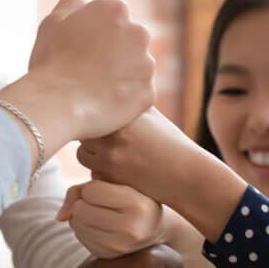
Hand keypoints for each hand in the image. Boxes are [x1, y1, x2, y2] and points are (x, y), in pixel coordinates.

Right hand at [25, 0, 155, 140]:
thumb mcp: (53, 23)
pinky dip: (126, 100)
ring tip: (95, 90)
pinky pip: (139, 95)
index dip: (96, 36)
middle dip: (115, 53)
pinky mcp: (148, 93)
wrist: (58, 105)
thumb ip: (71, 5)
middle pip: (129, 41)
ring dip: (122, 76)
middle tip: (89, 71)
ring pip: (136, 69)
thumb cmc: (51, 63)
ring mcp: (146, 64)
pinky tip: (105, 105)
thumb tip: (81, 2)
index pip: (112, 19)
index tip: (81, 51)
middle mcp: (137, 32)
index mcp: (115, 9)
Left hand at [58, 180, 166, 257]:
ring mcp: (119, 247)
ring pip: (76, 224)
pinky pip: (80, 238)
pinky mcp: (109, 257)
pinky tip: (102, 227)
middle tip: (101, 203)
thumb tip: (59, 217)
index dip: (94, 187)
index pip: (90, 191)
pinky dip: (85, 229)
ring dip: (81, 216)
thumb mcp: (118, 183)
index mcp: (137, 205)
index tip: (109, 190)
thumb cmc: (133, 197)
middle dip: (84, 203)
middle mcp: (130, 230)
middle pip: (80, 210)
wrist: (155, 227)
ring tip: (101, 214)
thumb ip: (81, 190)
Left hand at [76, 108, 202, 209]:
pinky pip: (92, 174)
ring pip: (83, 155)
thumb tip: (109, 89)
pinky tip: (120, 172)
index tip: (98, 119)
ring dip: (92, 155)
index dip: (92, 115)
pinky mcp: (111, 179)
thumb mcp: (152, 117)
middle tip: (104, 139)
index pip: (89, 109)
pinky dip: (101, 173)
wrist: (186, 175)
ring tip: (113, 155)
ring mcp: (110, 158)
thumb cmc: (171, 144)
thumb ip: (130, 104)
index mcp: (123, 115)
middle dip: (90, 135)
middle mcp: (113, 134)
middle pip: (83, 132)